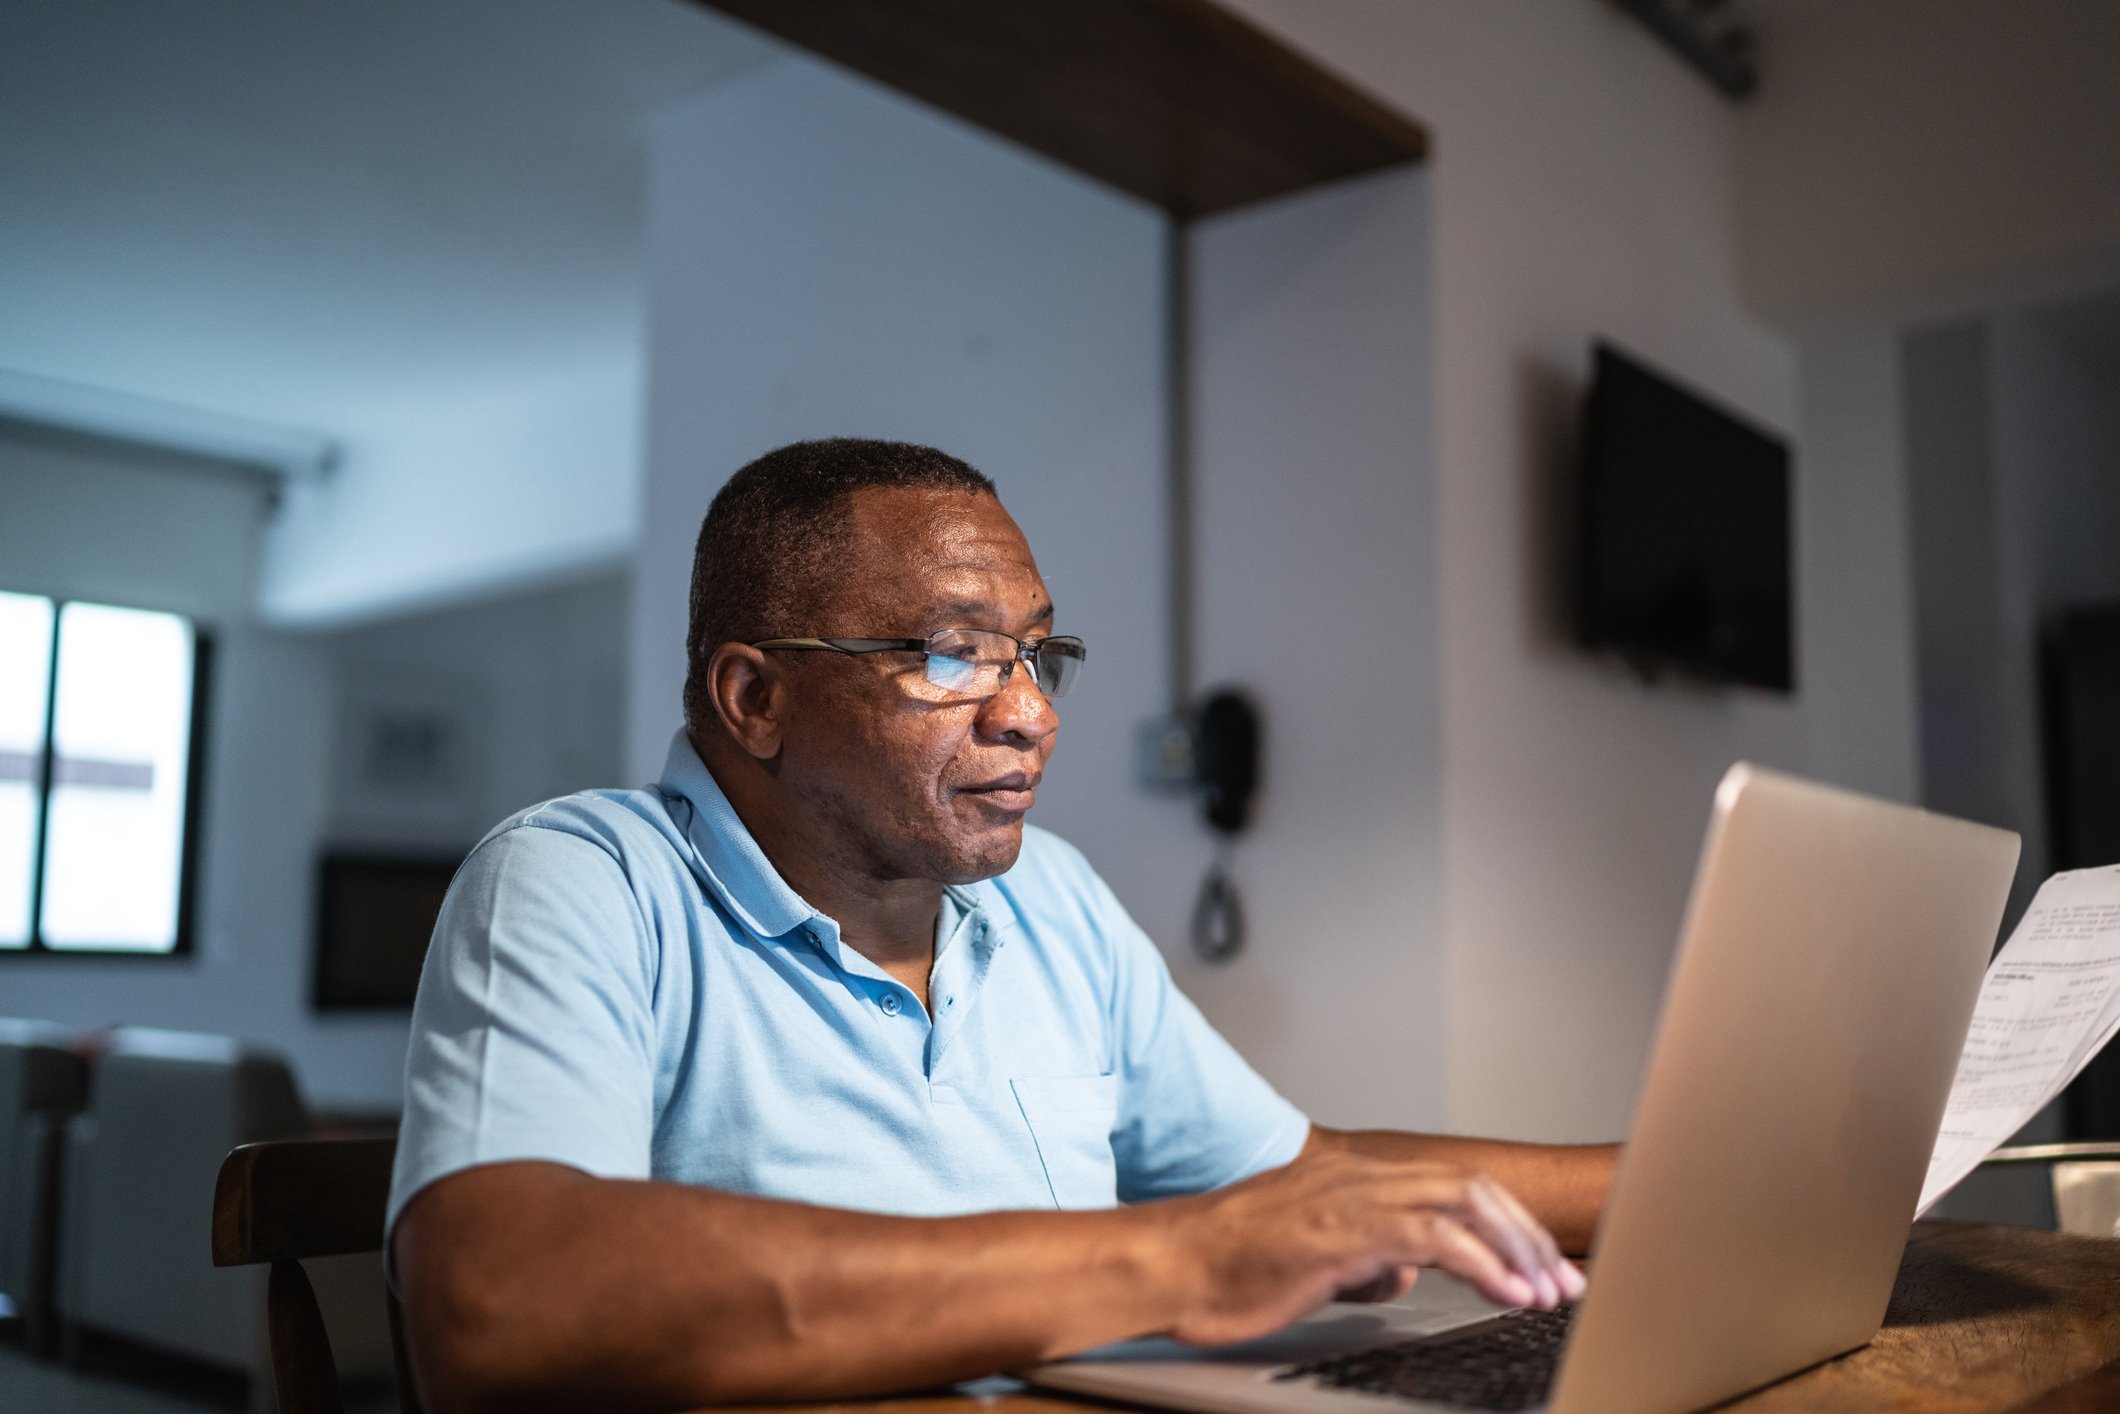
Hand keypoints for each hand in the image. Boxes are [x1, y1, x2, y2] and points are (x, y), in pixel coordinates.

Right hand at [1156, 1151, 1586, 1347]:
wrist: (1173, 1263)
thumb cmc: (1229, 1268)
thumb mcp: (1316, 1261)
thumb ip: (1366, 1257)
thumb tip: (1403, 1272)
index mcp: (1355, 1178)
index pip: (1452, 1187)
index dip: (1507, 1225)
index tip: (1542, 1265)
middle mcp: (1361, 1175)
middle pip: (1472, 1188)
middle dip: (1528, 1235)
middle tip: (1563, 1280)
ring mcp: (1354, 1194)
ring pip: (1464, 1202)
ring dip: (1517, 1248)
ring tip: (1546, 1290)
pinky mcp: (1346, 1226)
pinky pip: (1434, 1238)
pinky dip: (1483, 1264)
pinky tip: (1508, 1292)